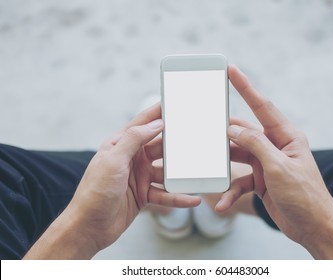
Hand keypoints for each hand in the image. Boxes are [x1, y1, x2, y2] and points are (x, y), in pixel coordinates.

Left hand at [24, 103, 200, 258]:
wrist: (88, 227)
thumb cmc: (94, 191)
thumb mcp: (113, 160)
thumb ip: (134, 140)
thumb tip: (156, 124)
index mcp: (120, 145)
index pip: (142, 124)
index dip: (158, 113)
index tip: (175, 103)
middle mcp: (132, 159)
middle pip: (159, 147)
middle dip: (176, 143)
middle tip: (195, 135)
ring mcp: (139, 177)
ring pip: (166, 171)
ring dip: (180, 173)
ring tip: (198, 169)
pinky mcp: (144, 195)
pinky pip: (165, 194)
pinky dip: (178, 197)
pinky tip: (193, 198)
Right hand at [216, 65, 332, 258]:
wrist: (312, 227)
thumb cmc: (304, 195)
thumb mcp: (279, 167)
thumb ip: (256, 145)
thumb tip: (232, 129)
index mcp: (285, 136)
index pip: (262, 106)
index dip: (245, 87)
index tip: (230, 70)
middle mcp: (274, 146)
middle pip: (243, 132)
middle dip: (224, 132)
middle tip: (203, 126)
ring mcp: (265, 163)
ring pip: (237, 155)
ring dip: (224, 164)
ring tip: (207, 165)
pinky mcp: (258, 179)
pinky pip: (239, 181)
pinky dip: (229, 191)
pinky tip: (221, 203)